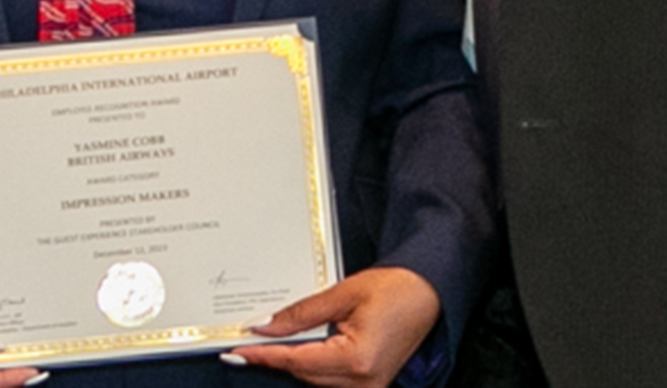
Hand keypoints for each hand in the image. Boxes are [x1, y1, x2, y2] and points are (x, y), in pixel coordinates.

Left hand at [225, 266, 440, 387]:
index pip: (296, 361)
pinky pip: (330, 379)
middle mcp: (364, 381)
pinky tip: (297, 350)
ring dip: (293, 361)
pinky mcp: (370, 384)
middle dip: (275, 357)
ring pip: (314, 379)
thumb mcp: (342, 295)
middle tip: (245, 343)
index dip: (263, 355)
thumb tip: (265, 327)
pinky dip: (312, 365)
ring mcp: (369, 387)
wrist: (430, 292)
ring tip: (268, 344)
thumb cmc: (397, 288)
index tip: (236, 352)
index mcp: (357, 360)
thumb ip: (301, 315)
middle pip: (303, 374)